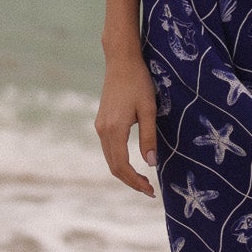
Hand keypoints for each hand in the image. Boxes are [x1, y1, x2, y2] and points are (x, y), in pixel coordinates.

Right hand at [95, 54, 158, 195]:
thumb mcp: (149, 109)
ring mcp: (100, 126)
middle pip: (113, 166)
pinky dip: (119, 161)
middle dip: (130, 181)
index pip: (122, 166)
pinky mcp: (101, 121)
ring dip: (124, 172)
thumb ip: (149, 137)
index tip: (151, 190)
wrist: (121, 61)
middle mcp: (103, 130)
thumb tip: (151, 164)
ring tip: (143, 180)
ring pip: (109, 158)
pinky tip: (132, 163)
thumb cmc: (139, 82)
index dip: (135, 181)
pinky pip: (108, 148)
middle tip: (149, 190)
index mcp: (114, 129)